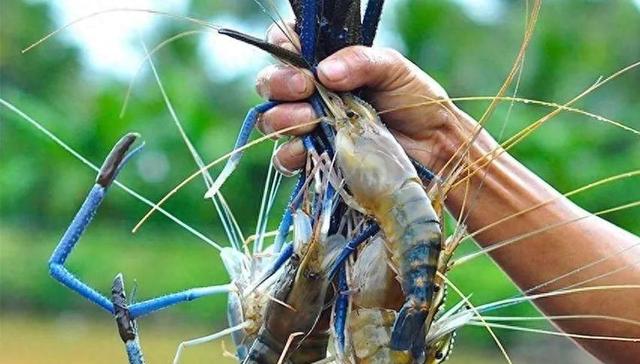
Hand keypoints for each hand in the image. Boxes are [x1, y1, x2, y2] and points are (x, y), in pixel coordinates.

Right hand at [255, 22, 472, 174]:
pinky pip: (286, 157)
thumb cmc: (414, 100)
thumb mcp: (393, 68)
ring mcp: (310, 126)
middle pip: (270, 84)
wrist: (432, 144)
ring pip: (272, 120)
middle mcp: (311, 93)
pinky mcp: (316, 157)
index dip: (281, 47)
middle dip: (280, 84)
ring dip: (283, 118)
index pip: (285, 45)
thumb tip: (324, 71)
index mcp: (326, 63)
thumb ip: (360, 61)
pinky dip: (291, 153)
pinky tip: (307, 149)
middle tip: (305, 88)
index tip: (299, 59)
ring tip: (310, 119)